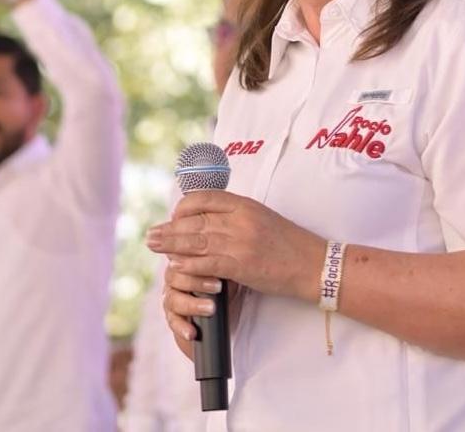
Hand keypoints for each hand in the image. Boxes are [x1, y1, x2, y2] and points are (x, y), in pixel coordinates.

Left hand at [146, 191, 324, 323]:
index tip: (174, 217)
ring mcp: (241, 242)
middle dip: (170, 228)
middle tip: (151, 235)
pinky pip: (207, 263)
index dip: (183, 207)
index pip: (204, 198)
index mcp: (245, 204)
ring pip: (196, 240)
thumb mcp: (262, 218)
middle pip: (195, 220)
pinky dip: (189, 264)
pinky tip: (176, 265)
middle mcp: (240, 219)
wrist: (313, 264)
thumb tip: (207, 220)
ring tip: (154, 246)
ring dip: (171, 245)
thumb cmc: (289, 243)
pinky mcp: (242, 265)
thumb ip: (236, 216)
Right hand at [160, 264, 239, 341]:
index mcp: (184, 260)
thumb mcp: (224, 266)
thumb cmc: (225, 280)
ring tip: (211, 308)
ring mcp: (172, 297)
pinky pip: (173, 322)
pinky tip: (192, 333)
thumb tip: (229, 239)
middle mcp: (174, 277)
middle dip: (196, 282)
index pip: (181, 257)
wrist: (225, 308)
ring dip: (192, 305)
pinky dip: (182, 327)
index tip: (208, 264)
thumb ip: (219, 258)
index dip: (191, 259)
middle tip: (217, 287)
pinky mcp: (173, 317)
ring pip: (173, 299)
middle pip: (174, 276)